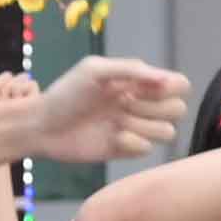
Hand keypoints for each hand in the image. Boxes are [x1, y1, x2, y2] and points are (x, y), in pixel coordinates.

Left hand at [26, 53, 187, 161]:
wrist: (42, 126)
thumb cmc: (66, 93)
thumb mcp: (95, 70)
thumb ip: (132, 70)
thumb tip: (167, 79)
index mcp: (137, 82)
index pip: (178, 85)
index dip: (171, 88)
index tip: (145, 88)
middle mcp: (140, 104)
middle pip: (178, 110)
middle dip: (156, 108)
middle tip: (124, 104)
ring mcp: (134, 128)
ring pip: (167, 132)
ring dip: (145, 126)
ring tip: (117, 121)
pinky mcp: (124, 150)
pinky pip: (147, 150)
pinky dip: (132, 143)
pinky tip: (111, 138)